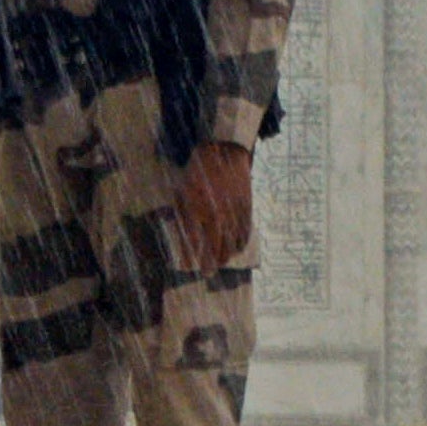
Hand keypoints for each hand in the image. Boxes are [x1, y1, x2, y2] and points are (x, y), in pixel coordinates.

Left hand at [169, 133, 254, 273]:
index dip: (189, 256)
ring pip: (230, 243)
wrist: (225, 152)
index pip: (192, 241)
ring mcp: (232, 213)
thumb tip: (181, 234)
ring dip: (225, 256)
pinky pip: (244, 233)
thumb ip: (181, 213)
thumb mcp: (181, 189)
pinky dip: (239, 244)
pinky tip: (235, 249)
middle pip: (214, 248)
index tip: (187, 267)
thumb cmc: (198, 171)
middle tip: (207, 272)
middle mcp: (214, 214)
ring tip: (220, 263)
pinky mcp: (245, 209)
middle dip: (209, 264)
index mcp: (195, 208)